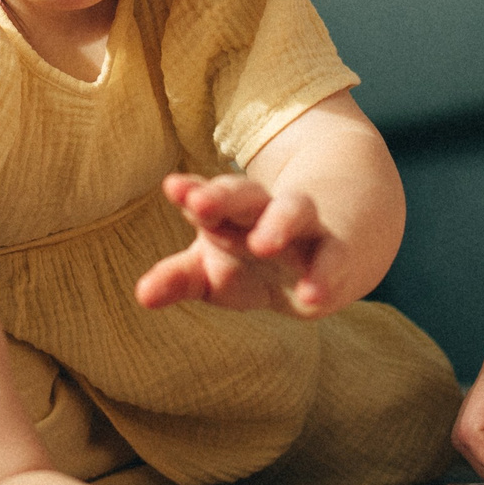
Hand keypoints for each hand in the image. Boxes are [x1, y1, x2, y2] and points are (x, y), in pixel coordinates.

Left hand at [134, 173, 350, 317]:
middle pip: (244, 195)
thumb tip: (141, 295)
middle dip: (222, 198)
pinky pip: (333, 259)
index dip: (192, 193)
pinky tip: (312, 296)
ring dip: (278, 225)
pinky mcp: (340, 251)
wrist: (342, 237)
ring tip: (262, 244)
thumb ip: (180, 278)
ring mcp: (306, 227)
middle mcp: (266, 210)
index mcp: (231, 212)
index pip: (209, 199)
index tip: (174, 188)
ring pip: (292, 212)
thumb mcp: (219, 268)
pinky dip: (324, 276)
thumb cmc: (262, 256)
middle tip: (198, 203)